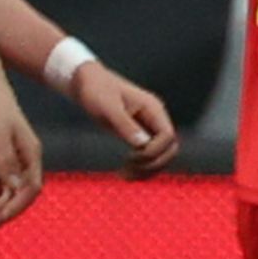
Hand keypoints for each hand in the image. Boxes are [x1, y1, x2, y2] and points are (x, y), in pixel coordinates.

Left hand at [0, 69, 45, 230]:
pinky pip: (0, 182)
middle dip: (7, 212)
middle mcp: (26, 158)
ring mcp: (13, 157)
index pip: (31, 188)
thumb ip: (5, 160)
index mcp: (31, 153)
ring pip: (10, 190)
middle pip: (22, 193)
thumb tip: (14, 187)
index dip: (17, 207)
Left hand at [65, 52, 182, 171]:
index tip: (131, 157)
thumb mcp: (107, 108)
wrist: (86, 82)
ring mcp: (150, 126)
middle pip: (170, 148)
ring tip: (125, 176)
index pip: (168, 136)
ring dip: (148, 169)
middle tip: (128, 171)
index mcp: (153, 109)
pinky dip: (142, 167)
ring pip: (162, 154)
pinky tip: (126, 172)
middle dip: (153, 163)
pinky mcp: (140, 134)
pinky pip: (150, 154)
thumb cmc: (96, 91)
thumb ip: (125, 125)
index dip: (154, 151)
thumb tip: (143, 145)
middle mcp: (156, 118)